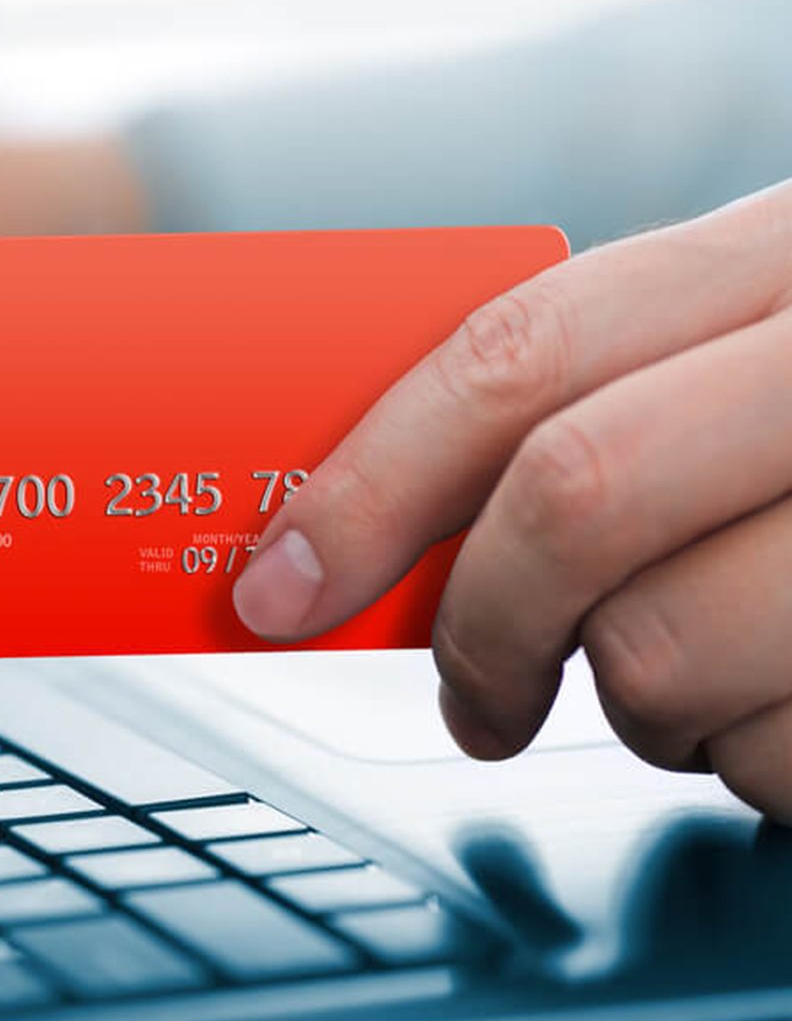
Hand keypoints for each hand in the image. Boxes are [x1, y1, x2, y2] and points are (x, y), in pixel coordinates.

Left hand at [232, 181, 791, 820]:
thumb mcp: (741, 362)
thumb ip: (586, 412)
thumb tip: (362, 525)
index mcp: (783, 258)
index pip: (522, 357)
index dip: (370, 478)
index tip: (279, 580)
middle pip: (573, 503)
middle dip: (478, 627)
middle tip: (470, 692)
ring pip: (659, 659)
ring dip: (643, 702)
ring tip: (712, 662)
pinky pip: (774, 762)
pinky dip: (756, 758)